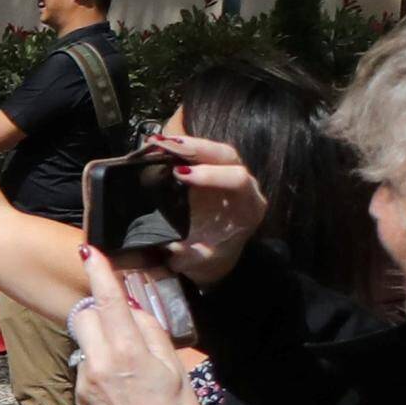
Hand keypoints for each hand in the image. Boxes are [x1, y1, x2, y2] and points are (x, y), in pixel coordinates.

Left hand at [71, 273, 210, 404]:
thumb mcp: (175, 370)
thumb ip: (153, 334)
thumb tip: (136, 310)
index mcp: (128, 352)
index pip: (109, 301)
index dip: (99, 273)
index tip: (90, 252)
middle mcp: (100, 362)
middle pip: (85, 315)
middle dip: (99, 310)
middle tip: (123, 321)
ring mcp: (85, 380)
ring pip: (85, 341)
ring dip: (101, 339)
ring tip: (129, 365)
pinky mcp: (80, 396)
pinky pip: (86, 365)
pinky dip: (100, 364)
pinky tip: (122, 385)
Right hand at [145, 127, 267, 285]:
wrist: (213, 256)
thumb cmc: (209, 257)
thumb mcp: (200, 262)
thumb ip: (190, 255)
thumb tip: (172, 245)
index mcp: (248, 208)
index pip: (238, 180)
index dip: (211, 175)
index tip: (181, 175)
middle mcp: (245, 187)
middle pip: (227, 156)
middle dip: (197, 148)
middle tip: (166, 146)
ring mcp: (229, 175)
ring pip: (214, 150)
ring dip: (187, 143)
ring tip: (158, 142)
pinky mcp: (213, 171)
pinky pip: (201, 153)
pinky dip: (180, 147)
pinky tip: (159, 145)